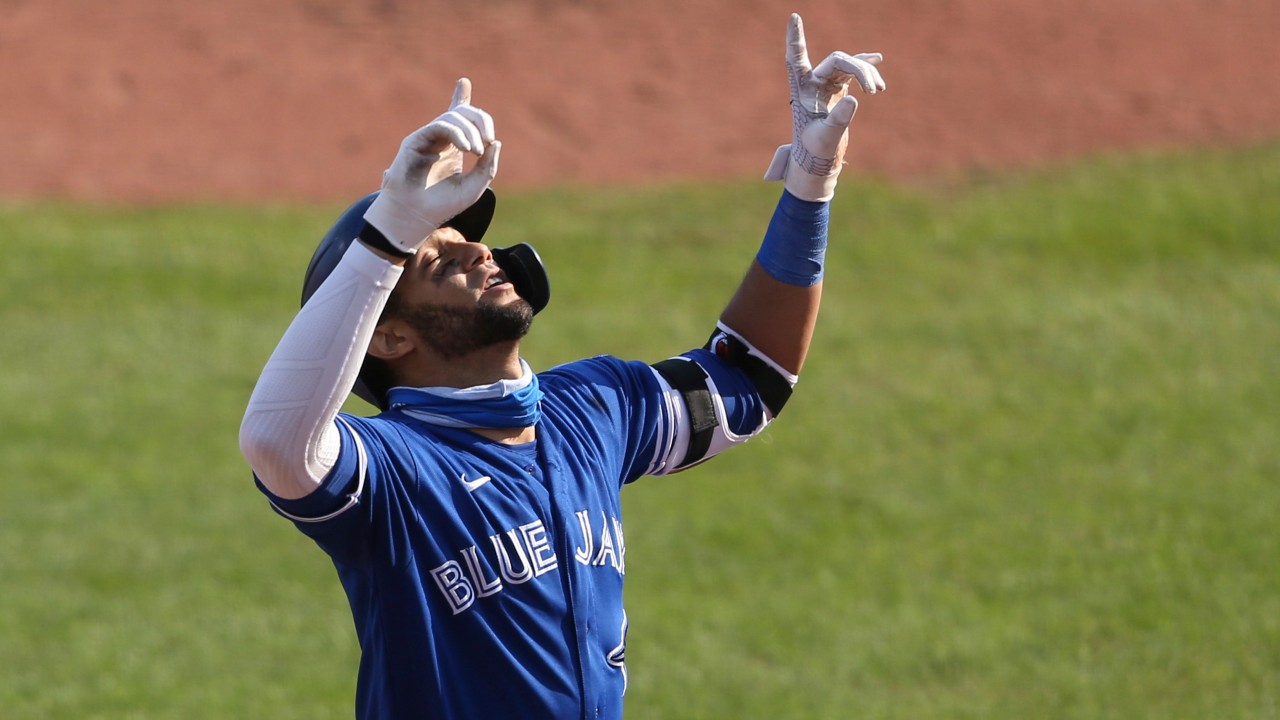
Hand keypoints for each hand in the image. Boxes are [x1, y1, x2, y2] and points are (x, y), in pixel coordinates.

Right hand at [363, 78, 501, 253]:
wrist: (417, 216)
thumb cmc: (443, 205)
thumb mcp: (474, 186)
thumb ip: (487, 166)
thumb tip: (496, 142)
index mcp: (452, 146)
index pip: (457, 117)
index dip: (460, 97)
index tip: (463, 82)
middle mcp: (440, 138)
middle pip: (463, 113)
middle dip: (481, 120)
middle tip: (489, 141)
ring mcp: (427, 137)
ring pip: (453, 118)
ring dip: (471, 132)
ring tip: (476, 151)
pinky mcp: (415, 140)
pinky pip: (440, 126)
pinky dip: (458, 133)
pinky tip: (467, 148)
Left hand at [763, 14, 884, 201]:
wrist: (818, 161)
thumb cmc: (815, 151)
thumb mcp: (826, 137)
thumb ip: (838, 119)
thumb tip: (854, 99)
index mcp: (802, 89)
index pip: (796, 57)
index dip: (795, 37)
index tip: (794, 17)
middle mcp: (813, 82)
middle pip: (838, 61)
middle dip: (859, 70)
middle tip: (874, 91)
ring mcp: (826, 84)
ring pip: (849, 65)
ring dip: (866, 73)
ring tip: (879, 90)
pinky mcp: (838, 90)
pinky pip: (853, 71)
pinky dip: (865, 67)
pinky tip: (877, 59)